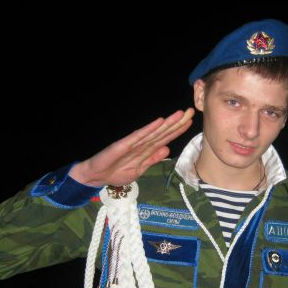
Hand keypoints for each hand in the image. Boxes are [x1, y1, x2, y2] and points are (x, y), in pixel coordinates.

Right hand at [69, 108, 194, 186]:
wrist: (96, 176)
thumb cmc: (115, 172)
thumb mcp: (139, 169)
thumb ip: (152, 159)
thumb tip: (166, 148)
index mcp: (146, 150)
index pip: (165, 138)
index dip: (178, 130)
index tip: (190, 121)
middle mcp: (142, 144)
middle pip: (163, 132)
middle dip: (177, 123)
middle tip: (191, 111)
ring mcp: (133, 143)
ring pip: (154, 132)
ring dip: (167, 123)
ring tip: (180, 114)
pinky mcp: (123, 145)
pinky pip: (139, 137)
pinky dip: (149, 129)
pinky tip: (159, 122)